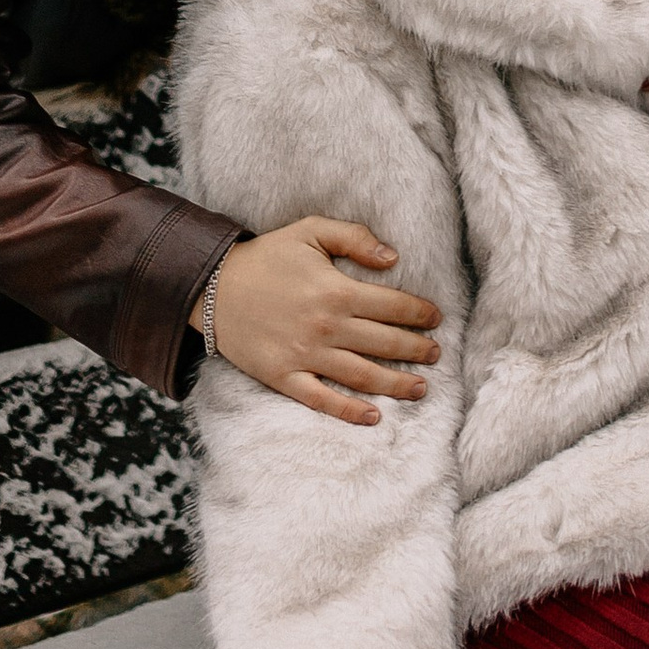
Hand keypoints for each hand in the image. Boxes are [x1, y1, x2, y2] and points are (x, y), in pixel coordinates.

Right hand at [209, 217, 441, 427]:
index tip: (436, 319)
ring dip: (397, 384)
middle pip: (385, 343)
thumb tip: (393, 257)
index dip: (420, 314)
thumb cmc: (266, 257)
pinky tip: (374, 417)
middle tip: (436, 354)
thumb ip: (354, 238)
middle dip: (417, 350)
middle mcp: (326, 327)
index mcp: (336, 291)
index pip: (393, 306)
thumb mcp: (309, 231)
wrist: (213, 288)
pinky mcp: (284, 377)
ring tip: (421, 388)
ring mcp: (306, 356)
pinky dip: (350, 412)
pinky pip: (323, 400)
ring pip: (363, 376)